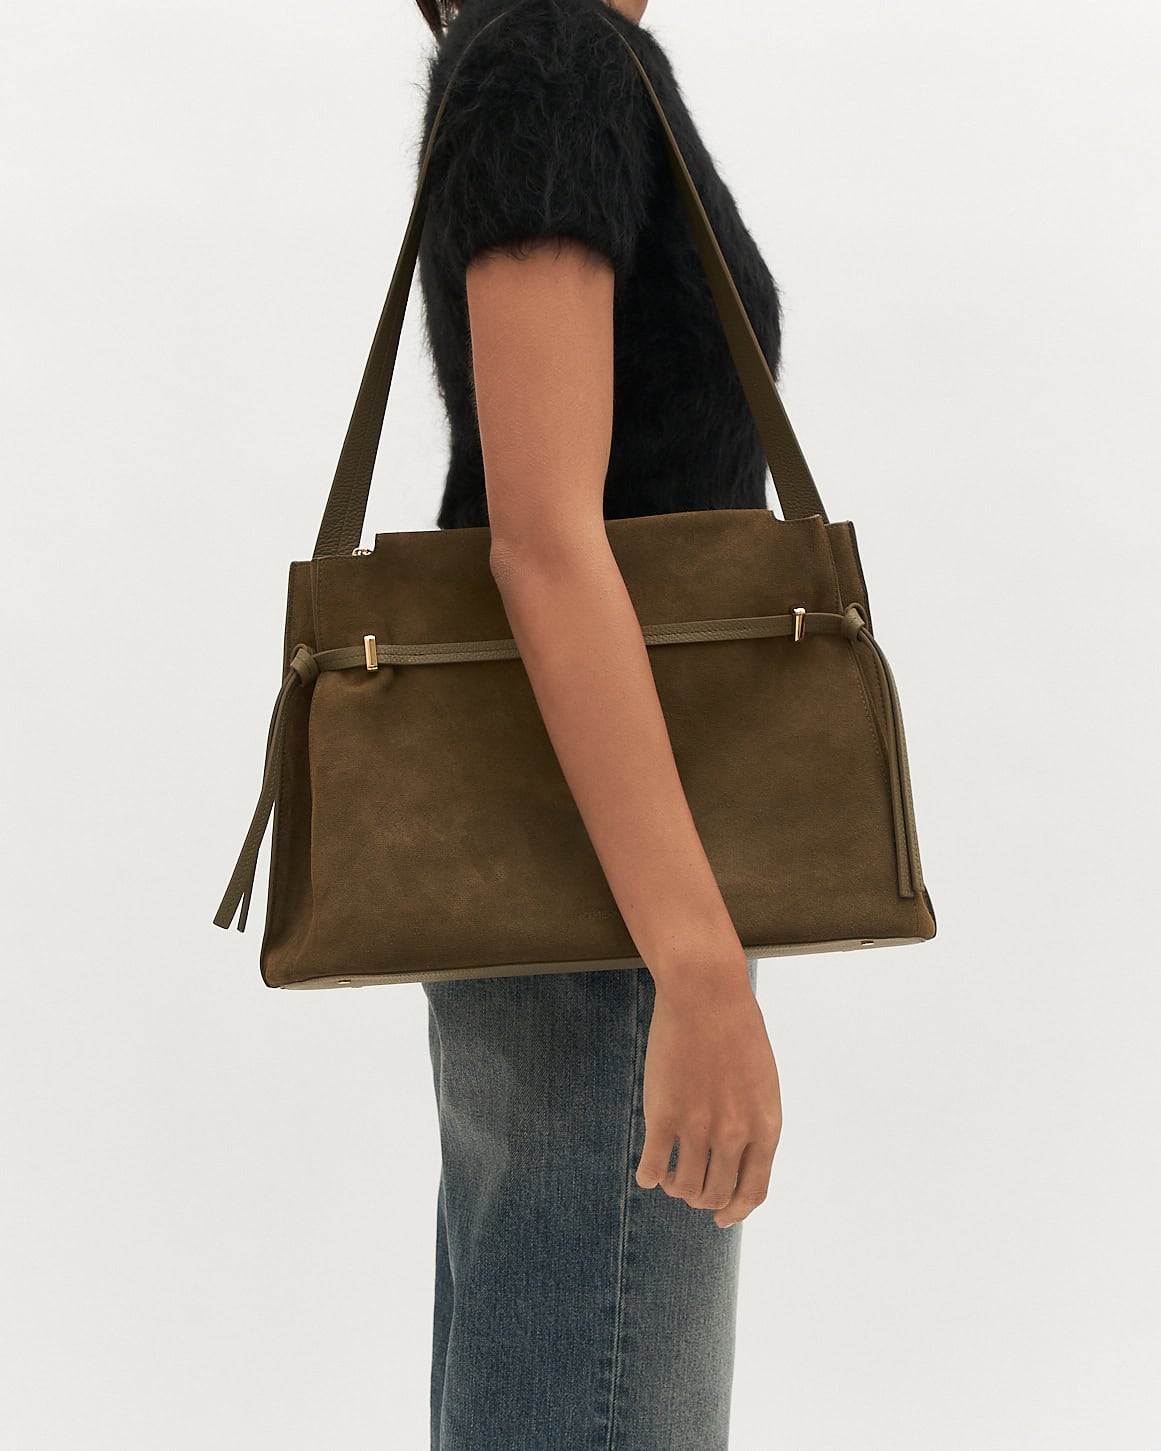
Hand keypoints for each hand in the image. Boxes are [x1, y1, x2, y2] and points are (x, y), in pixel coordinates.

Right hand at [634, 969, 781, 1227]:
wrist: (706, 995)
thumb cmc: (736, 1031)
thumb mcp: (761, 1083)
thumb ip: (754, 1123)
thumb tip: (738, 1160)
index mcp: (765, 1127)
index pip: (753, 1191)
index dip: (736, 1211)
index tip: (722, 1217)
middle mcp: (734, 1135)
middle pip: (716, 1194)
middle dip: (702, 1200)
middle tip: (689, 1191)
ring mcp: (698, 1127)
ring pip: (684, 1187)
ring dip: (676, 1189)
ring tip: (669, 1177)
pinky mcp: (663, 1116)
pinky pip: (653, 1167)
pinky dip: (649, 1176)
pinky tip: (648, 1171)